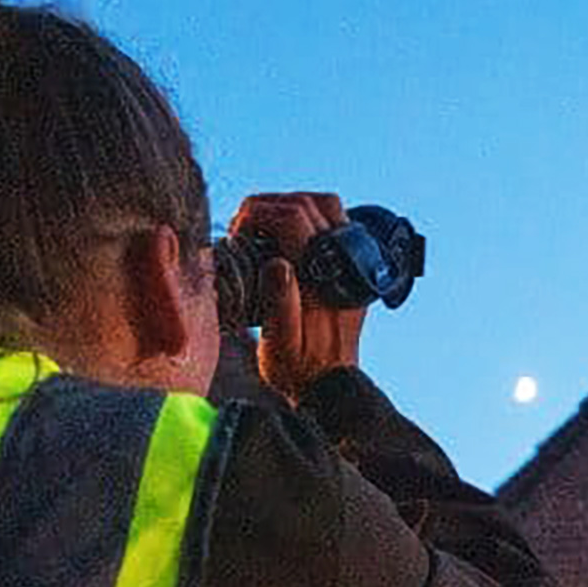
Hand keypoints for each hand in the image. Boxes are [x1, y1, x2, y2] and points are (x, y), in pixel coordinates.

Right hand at [228, 192, 367, 401]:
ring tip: (261, 221)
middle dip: (268, 205)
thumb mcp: (279, 346)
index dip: (257, 215)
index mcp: (323, 280)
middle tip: (242, 225)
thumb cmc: (297, 369)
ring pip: (326, 204)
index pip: (293, 221)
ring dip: (289, 203)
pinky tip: (283, 230)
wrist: (330, 383)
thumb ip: (280, 304)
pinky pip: (334, 219)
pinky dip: (307, 213)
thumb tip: (277, 263)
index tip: (236, 231)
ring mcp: (351, 260)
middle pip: (308, 203)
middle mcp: (343, 265)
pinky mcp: (350, 262)